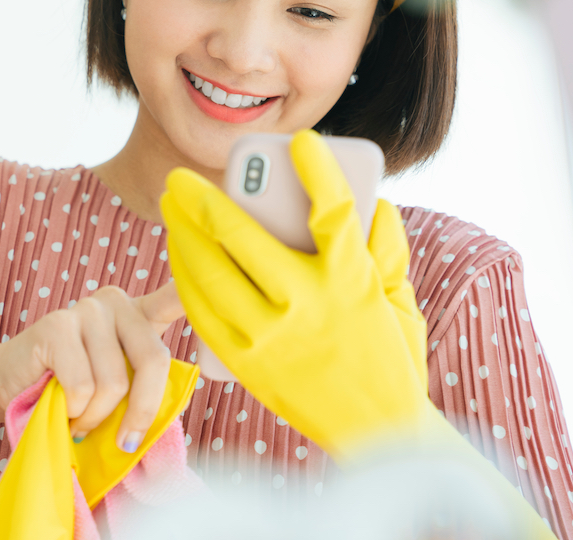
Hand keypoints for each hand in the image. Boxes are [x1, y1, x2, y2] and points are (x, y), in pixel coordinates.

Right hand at [0, 283, 183, 451]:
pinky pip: (82, 386)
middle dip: (141, 411)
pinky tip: (60, 404)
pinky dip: (72, 411)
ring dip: (95, 417)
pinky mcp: (56, 324)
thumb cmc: (68, 391)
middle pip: (154, 360)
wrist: (6, 385)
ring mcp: (86, 309)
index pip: (177, 297)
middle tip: (123, 441)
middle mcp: (116, 302)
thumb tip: (186, 394)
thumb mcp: (114, 386)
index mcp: (138, 315)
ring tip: (78, 418)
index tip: (223, 291)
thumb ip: (144, 382)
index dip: (201, 295)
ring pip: (114, 381)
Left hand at [161, 129, 429, 463]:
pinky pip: (200, 311)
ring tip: (172, 210)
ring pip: (211, 273)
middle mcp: (307, 306)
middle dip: (203, 199)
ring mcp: (270, 336)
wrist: (374, 433)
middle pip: (243, 238)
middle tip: (181, 178)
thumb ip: (388, 247)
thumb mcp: (400, 299)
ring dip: (183, 235)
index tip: (301, 141)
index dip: (319, 170)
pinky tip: (178, 256)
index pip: (334, 212)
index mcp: (353, 283)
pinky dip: (184, 278)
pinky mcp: (245, 362)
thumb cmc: (390, 358)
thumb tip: (372, 201)